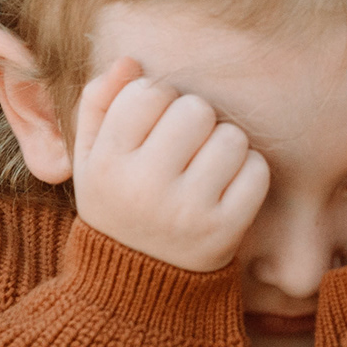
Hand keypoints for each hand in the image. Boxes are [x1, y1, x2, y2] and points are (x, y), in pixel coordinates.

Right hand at [67, 57, 265, 271]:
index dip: (158, 100)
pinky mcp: (226, 230)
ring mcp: (188, 211)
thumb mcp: (89, 159)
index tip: (154, 124)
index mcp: (107, 164)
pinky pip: (257, 169)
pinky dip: (248, 171)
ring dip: (224, 143)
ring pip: (231, 136)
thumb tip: (131, 61)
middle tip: (185, 145)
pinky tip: (226, 186)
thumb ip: (98, 104)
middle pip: (195, 109)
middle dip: (194, 118)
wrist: (137, 285)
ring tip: (205, 166)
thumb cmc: (117, 204)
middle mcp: (145, 187)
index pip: (146, 93)